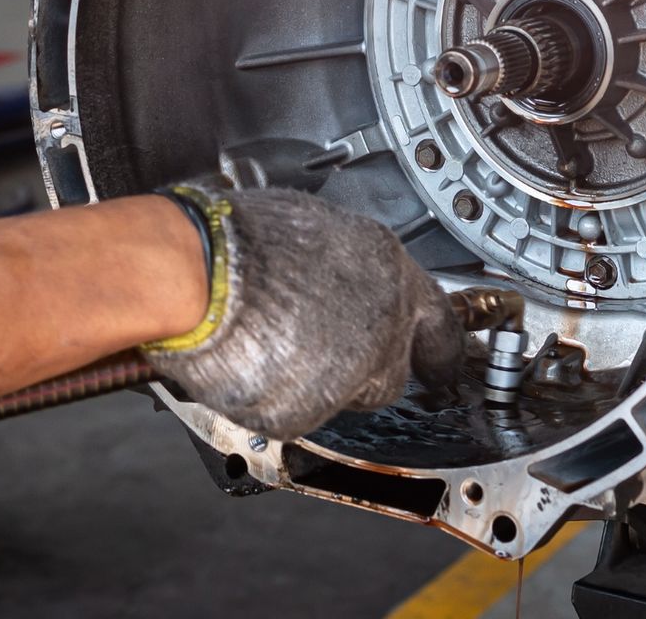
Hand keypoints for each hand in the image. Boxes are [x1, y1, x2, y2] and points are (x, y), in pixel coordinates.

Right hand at [141, 184, 463, 439]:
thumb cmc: (241, 236)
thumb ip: (345, 266)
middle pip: (390, 374)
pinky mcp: (308, 410)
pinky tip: (248, 362)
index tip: (444, 364)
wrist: (201, 271)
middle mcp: (383, 324)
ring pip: (341, 398)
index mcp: (389, 270)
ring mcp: (350, 372)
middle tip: (311, 346)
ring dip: (313, 383)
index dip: (438, 347)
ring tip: (266, 343)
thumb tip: (341, 280)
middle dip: (358, 370)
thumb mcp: (316, 228)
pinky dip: (271, 399)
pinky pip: (294, 415)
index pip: (439, 323)